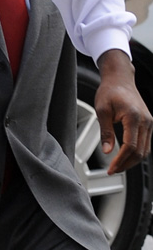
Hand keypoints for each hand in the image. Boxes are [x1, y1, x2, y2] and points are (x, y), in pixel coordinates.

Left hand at [95, 49, 152, 173]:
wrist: (120, 78)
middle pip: (140, 152)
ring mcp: (149, 122)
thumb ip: (105, 131)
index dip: (121, 161)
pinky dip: (137, 152)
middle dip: (126, 164)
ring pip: (145, 150)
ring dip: (133, 161)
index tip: (111, 168)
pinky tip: (126, 156)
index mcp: (133, 116)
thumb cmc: (110, 90)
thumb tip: (107, 151)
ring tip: (118, 166)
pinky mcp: (148, 123)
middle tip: (113, 170)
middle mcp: (145, 121)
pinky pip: (146, 143)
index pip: (130, 146)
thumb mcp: (102, 109)